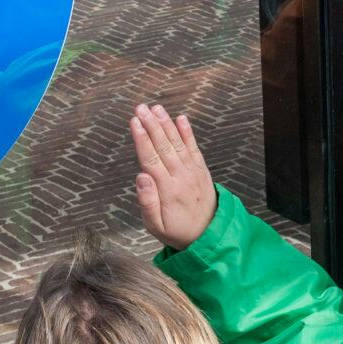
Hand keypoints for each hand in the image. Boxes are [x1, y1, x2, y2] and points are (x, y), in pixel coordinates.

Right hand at [131, 103, 217, 249]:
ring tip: (156, 108)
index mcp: (167, 190)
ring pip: (178, 144)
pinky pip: (194, 149)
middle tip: (140, 107)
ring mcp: (193, 172)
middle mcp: (181, 177)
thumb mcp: (155, 226)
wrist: (208, 236)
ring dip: (166, 124)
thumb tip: (140, 177)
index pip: (151, 159)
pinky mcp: (201, 171)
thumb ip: (147, 202)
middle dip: (151, 125)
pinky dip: (188, 133)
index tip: (134, 122)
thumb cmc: (176, 231)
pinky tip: (181, 119)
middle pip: (163, 146)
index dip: (142, 139)